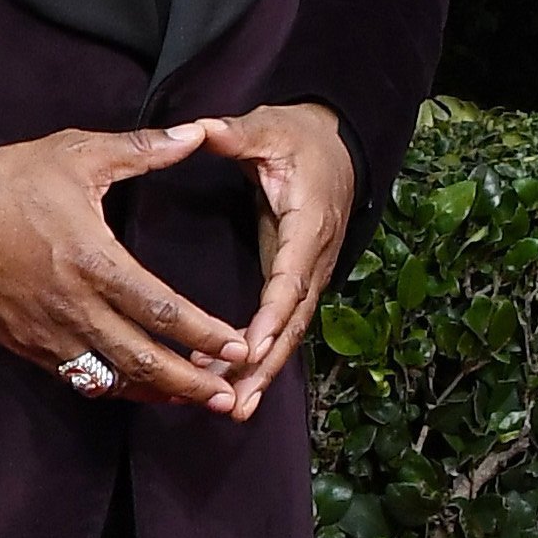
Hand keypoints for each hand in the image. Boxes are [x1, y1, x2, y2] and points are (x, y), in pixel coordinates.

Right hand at [0, 124, 252, 414]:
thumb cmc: (8, 181)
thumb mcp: (76, 153)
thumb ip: (142, 149)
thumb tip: (197, 133)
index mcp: (93, 260)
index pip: (161, 310)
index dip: (205, 335)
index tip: (240, 346)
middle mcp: (74, 306)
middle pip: (143, 359)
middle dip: (190, 383)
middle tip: (229, 397)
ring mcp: (47, 332)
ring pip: (112, 378)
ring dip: (155, 393)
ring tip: (192, 400)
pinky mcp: (25, 344)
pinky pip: (77, 377)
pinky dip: (113, 387)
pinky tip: (136, 388)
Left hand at [189, 104, 354, 413]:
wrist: (336, 142)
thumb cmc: (299, 136)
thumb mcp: (268, 128)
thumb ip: (235, 134)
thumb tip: (200, 129)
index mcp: (310, 224)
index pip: (292, 278)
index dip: (272, 316)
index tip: (247, 348)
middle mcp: (315, 258)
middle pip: (294, 321)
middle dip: (266, 364)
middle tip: (236, 401)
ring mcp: (309, 273)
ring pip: (291, 332)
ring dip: (263, 372)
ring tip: (231, 408)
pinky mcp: (297, 280)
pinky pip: (281, 325)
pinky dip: (260, 356)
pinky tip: (228, 381)